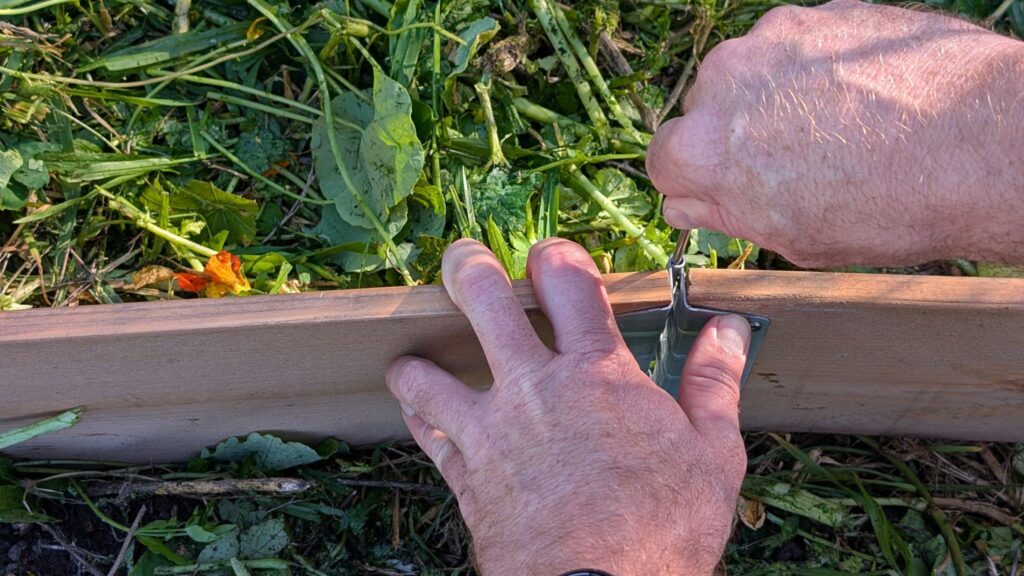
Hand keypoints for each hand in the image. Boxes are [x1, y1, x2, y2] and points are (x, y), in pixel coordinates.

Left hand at [387, 238, 751, 574]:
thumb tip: (730, 330)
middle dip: (469, 269)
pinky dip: (417, 416)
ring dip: (421, 358)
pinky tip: (419, 410)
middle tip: (464, 259)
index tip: (552, 256)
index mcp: (597, 372)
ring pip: (429, 373)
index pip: (568, 281)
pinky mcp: (464, 476)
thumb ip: (714, 383)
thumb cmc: (663, 530)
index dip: (556, 255)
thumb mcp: (712, 454)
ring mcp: (490, 431)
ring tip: (421, 355)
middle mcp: (533, 388)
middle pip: (484, 301)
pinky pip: (423, 433)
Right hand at [647, 0, 1023, 266]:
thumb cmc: (891, 205)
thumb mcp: (790, 236)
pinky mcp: (819, 12)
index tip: (725, 184)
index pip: (664, 159)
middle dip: (736, 133)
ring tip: (834, 129)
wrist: (981, 145)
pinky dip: (813, 69)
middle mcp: (724, 81)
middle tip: (792, 162)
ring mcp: (772, 39)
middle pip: (706, 110)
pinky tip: (858, 100)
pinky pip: (795, 47)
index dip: (696, 177)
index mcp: (703, 147)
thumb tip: (687, 202)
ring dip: (775, 97)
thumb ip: (723, 213)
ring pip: (750, 73)